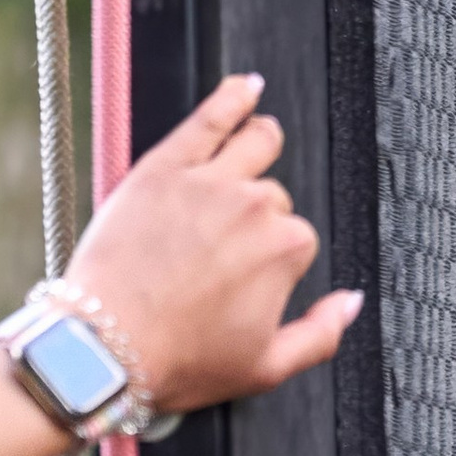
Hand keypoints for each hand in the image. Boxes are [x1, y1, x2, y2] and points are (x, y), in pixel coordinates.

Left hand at [61, 76, 361, 415]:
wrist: (102, 349)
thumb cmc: (178, 361)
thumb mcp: (264, 368)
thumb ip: (322, 334)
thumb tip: (353, 301)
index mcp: (285, 248)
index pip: (297, 237)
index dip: (274, 259)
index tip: (246, 279)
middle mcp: (254, 206)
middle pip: (272, 195)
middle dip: (257, 215)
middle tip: (224, 248)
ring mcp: (209, 180)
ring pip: (255, 142)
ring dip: (263, 140)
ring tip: (260, 140)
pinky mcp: (164, 166)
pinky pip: (209, 117)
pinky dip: (234, 95)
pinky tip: (247, 87)